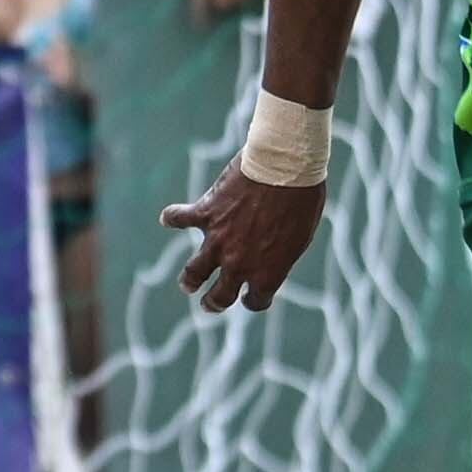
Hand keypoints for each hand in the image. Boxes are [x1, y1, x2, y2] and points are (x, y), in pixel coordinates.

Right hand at [163, 163, 325, 311]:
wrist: (285, 168)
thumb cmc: (302, 199)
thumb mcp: (301, 236)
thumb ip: (282, 253)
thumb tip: (272, 257)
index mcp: (268, 273)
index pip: (255, 300)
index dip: (254, 300)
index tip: (250, 297)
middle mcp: (239, 263)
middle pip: (219, 296)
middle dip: (213, 303)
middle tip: (210, 303)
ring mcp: (219, 240)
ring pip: (194, 272)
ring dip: (189, 280)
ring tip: (188, 284)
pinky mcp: (206, 214)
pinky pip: (180, 219)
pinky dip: (173, 218)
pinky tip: (169, 219)